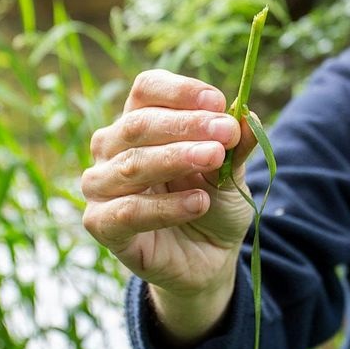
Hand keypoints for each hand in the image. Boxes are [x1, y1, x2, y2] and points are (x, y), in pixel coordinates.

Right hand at [81, 69, 257, 342]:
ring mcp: (101, 186)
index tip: (218, 102)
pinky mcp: (101, 225)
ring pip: (132, 164)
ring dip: (176, 158)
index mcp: (138, 122)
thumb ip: (236, 146)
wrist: (207, 258)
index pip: (146, 90)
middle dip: (187, 126)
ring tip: (215, 160)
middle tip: (224, 133)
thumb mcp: (231, 172)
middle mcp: (111, 148)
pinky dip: (166, 207)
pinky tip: (199, 202)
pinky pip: (128, 211)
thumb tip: (248, 116)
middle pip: (138, 123)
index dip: (180, 91)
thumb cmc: (211, 203)